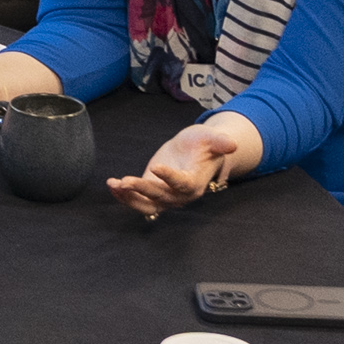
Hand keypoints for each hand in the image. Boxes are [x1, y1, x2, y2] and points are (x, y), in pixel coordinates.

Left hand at [103, 115, 260, 216]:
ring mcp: (165, 196)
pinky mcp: (152, 191)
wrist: (195, 150)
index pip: (182, 184)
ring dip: (129, 198)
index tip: (156, 167)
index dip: (169, 178)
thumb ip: (220, 141)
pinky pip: (138, 201)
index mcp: (195, 182)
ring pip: (147, 205)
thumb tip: (232, 144)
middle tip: (125, 181)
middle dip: (142, 190)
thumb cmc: (204, 143)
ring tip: (115, 185)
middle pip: (161, 197)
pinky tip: (112, 185)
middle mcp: (180, 195)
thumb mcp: (211, 138)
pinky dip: (124, 196)